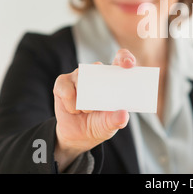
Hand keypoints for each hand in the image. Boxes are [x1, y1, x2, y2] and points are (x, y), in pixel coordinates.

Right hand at [53, 49, 135, 171]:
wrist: (78, 136)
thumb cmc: (100, 124)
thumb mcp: (111, 124)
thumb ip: (117, 119)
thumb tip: (123, 115)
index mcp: (113, 77)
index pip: (121, 59)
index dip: (125, 57)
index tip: (129, 64)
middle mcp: (96, 73)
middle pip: (98, 66)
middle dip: (101, 81)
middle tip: (100, 103)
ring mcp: (79, 76)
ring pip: (81, 79)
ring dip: (85, 98)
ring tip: (87, 111)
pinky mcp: (63, 82)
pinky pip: (67, 90)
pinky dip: (72, 104)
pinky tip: (75, 110)